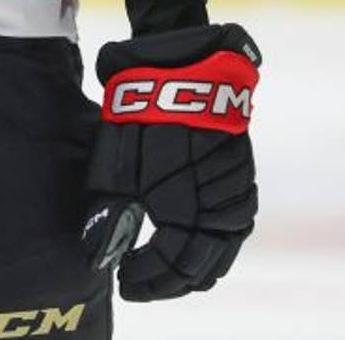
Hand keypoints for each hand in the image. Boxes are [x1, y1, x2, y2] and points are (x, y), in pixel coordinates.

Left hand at [83, 22, 259, 300]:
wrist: (183, 61)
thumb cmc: (139, 112)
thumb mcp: (113, 166)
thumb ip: (110, 215)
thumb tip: (102, 258)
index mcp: (185, 205)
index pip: (172, 265)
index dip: (147, 280)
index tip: (123, 280)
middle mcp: (219, 204)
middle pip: (203, 266)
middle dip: (172, 281)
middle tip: (144, 283)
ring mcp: (236, 188)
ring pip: (225, 248)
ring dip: (199, 266)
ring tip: (170, 274)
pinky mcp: (243, 172)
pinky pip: (237, 222)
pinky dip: (218, 242)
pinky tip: (198, 244)